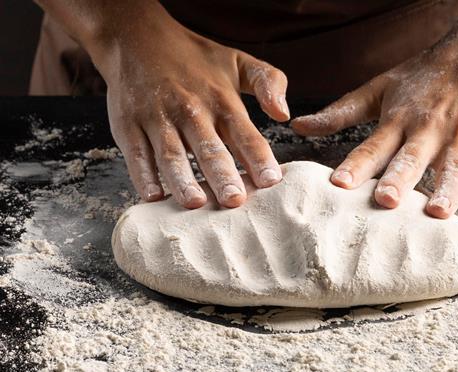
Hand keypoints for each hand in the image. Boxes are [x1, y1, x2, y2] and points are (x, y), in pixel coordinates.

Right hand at [89, 4, 288, 207]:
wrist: (136, 38)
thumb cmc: (195, 59)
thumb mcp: (238, 61)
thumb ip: (269, 82)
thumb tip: (284, 114)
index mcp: (221, 100)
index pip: (245, 133)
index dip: (258, 157)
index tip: (271, 181)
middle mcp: (190, 110)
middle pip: (208, 147)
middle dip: (222, 175)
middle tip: (234, 201)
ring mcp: (157, 118)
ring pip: (171, 153)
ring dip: (183, 179)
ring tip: (195, 203)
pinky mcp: (128, 125)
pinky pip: (136, 154)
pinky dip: (143, 175)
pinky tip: (153, 197)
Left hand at [292, 42, 457, 218]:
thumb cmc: (422, 77)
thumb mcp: (378, 88)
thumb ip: (340, 112)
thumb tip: (298, 126)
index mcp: (399, 119)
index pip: (373, 146)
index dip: (356, 165)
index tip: (339, 185)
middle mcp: (428, 130)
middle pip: (411, 158)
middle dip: (399, 179)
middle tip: (385, 200)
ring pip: (453, 167)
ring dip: (447, 190)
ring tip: (438, 213)